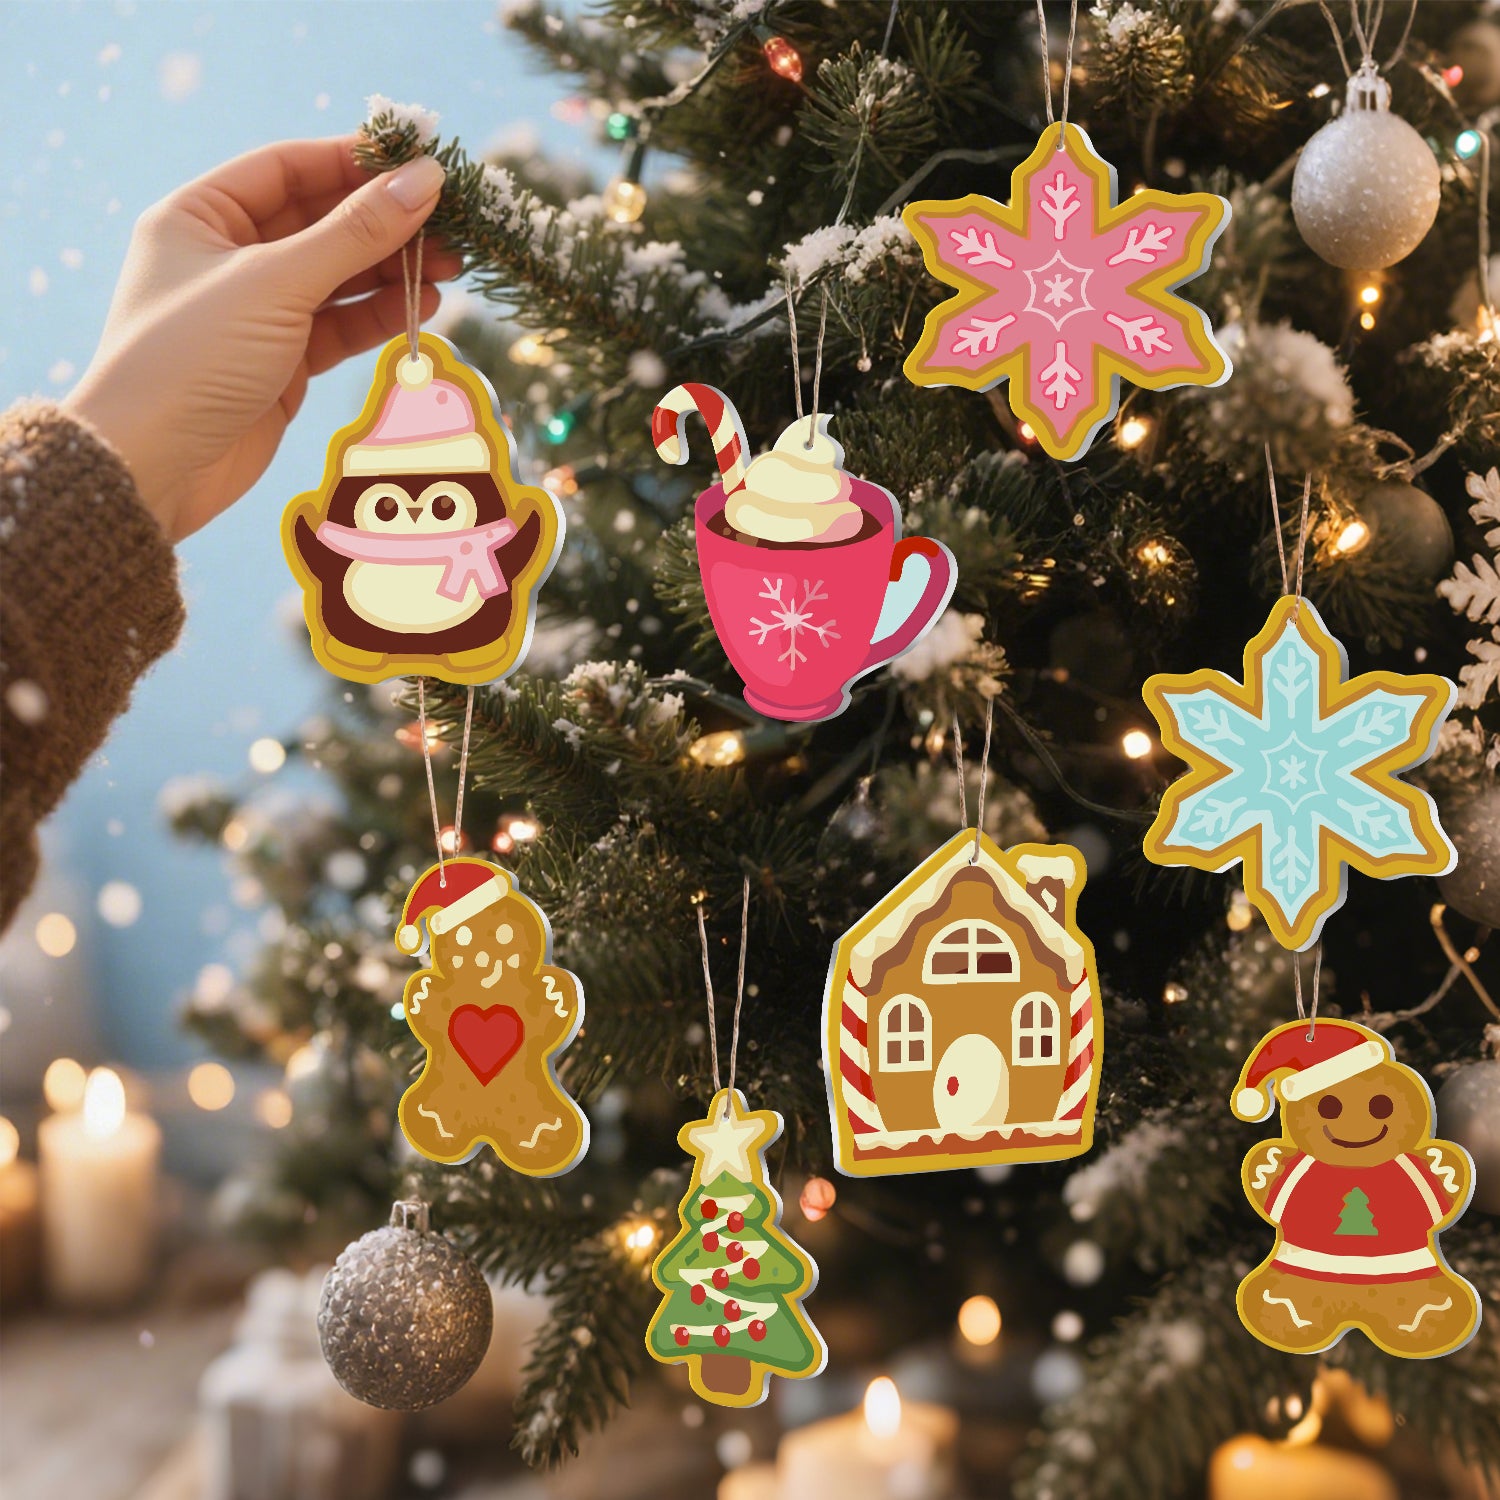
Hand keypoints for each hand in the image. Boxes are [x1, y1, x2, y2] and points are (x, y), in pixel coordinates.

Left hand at [65, 136, 458, 541]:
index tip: (419, 162)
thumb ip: (355, 233)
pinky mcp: (281, 364)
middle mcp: (226, 257)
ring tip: (451, 267)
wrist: (154, 468)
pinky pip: (339, 326)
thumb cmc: (193, 358)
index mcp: (199, 216)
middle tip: (451, 224)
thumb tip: (424, 179)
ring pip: (336, 277)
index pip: (288, 168)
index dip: (354, 162)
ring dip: (392, 270)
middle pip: (319, 222)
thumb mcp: (276, 283)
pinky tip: (422, 305)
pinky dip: (379, 315)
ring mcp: (256, 313)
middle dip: (385, 223)